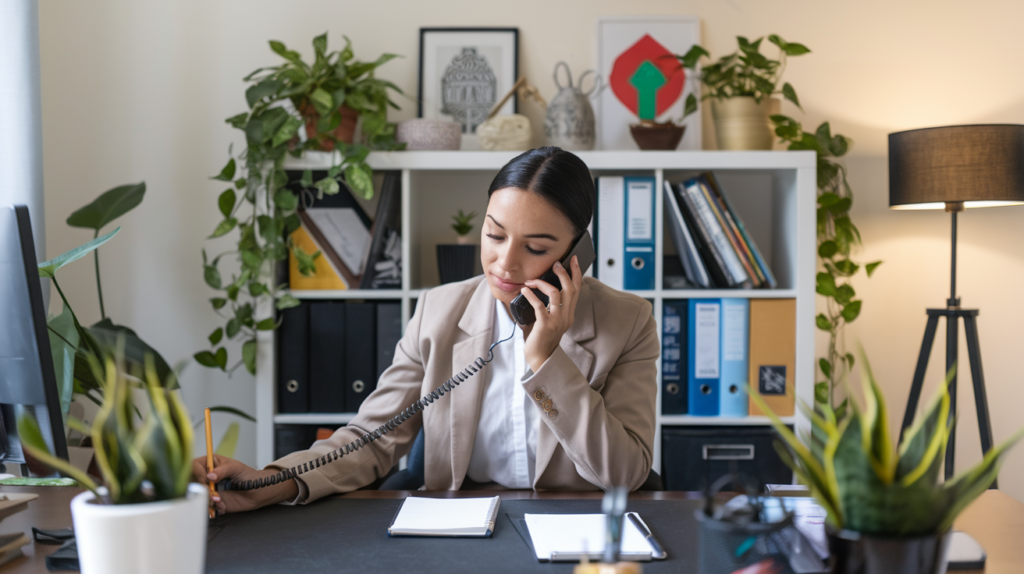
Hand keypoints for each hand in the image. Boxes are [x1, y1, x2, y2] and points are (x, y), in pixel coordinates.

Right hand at [191, 454, 298, 514]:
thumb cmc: (249, 475)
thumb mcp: (236, 468)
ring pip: (198, 496)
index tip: (205, 480)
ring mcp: (210, 490)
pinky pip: (206, 506)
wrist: (258, 492)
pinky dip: (213, 508)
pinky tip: (222, 506)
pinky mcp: (214, 502)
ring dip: (207, 500)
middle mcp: (208, 477)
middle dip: (201, 490)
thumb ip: (223, 470)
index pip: (194, 466)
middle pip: (192, 483)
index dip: (197, 473)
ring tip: (219, 501)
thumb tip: (210, 475)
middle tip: (211, 493)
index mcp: (211, 464)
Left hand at [519, 255, 582, 371]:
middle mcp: (566, 316)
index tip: (573, 260)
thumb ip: (549, 306)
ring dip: (543, 283)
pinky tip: (524, 291)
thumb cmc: (541, 338)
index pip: (577, 290)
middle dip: (564, 273)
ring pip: (557, 293)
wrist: (540, 358)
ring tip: (532, 280)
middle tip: (555, 264)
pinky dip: (531, 295)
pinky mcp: (545, 325)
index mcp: (569, 314)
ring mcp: (557, 320)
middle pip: (571, 288)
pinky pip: (540, 305)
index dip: (576, 273)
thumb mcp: (550, 319)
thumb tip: (539, 287)